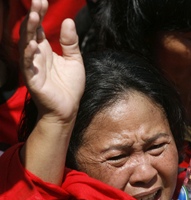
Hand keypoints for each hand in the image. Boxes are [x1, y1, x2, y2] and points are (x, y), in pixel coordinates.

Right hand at [19, 0, 84, 124]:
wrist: (68, 108)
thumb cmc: (70, 87)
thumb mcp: (74, 61)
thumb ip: (71, 42)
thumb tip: (69, 21)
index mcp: (47, 51)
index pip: (40, 28)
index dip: (41, 14)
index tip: (43, 0)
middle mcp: (38, 56)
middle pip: (32, 32)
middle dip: (33, 16)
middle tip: (38, 1)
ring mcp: (33, 67)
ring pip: (26, 45)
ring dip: (29, 31)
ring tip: (35, 16)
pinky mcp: (33, 80)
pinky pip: (28, 65)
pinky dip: (29, 54)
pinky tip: (33, 43)